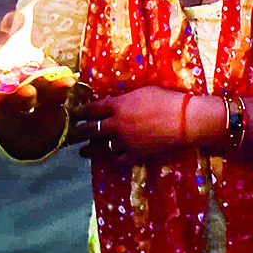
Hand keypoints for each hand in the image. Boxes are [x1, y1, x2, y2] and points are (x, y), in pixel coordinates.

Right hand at [0, 43, 78, 157]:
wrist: (29, 73)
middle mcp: (13, 100)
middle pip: (14, 102)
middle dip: (17, 97)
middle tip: (21, 91)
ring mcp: (35, 97)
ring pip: (36, 98)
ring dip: (38, 93)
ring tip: (36, 87)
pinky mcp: (53, 93)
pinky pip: (59, 92)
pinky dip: (62, 86)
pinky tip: (68, 80)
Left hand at [67, 87, 198, 161]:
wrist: (184, 120)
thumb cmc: (166, 100)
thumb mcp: (142, 92)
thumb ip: (124, 99)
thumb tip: (114, 103)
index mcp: (117, 106)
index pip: (91, 109)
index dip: (79, 112)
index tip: (72, 114)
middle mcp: (116, 125)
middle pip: (90, 130)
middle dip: (77, 133)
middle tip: (68, 135)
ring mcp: (124, 142)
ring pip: (100, 148)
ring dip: (89, 150)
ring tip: (82, 152)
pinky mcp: (135, 154)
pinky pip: (117, 160)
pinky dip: (110, 160)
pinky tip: (106, 161)